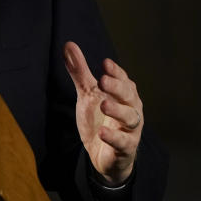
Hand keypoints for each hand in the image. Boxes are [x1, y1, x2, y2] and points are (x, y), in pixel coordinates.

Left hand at [63, 41, 142, 184]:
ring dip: (118, 111)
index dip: (116, 72)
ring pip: (131, 118)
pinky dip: (114, 138)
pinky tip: (102, 133)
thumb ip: (80, 72)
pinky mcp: (125, 149)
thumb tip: (68, 45)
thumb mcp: (87, 94)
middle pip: (129, 96)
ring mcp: (130, 130)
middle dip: (117, 88)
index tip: (105, 63)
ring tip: (104, 104)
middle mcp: (131, 110)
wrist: (104, 155)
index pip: (123, 80)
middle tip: (103, 80)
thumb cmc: (99, 119)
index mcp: (124, 95)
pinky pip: (123, 143)